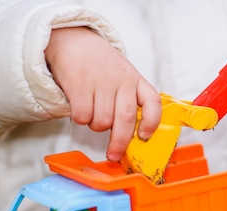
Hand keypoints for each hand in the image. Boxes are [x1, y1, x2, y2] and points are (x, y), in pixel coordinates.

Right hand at [45, 27, 160, 160]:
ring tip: (92, 113)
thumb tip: (131, 135)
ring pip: (102, 121)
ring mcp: (101, 81)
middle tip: (114, 154)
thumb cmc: (100, 65)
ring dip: (96, 126)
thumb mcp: (123, 77)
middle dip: (120, 142)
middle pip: (126, 119)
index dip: (151, 123)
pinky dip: (80, 119)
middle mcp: (122, 80)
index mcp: (136, 81)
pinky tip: (80, 108)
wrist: (73, 40)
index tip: (144, 137)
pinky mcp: (79, 84)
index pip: (153, 102)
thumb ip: (129, 101)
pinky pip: (82, 115)